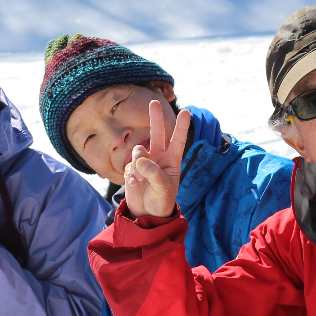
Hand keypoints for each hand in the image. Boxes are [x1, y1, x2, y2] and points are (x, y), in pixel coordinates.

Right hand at [123, 102, 189, 218]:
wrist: (146, 213)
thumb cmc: (162, 200)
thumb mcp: (164, 188)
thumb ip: (153, 172)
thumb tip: (140, 159)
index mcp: (172, 160)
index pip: (177, 140)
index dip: (181, 126)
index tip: (186, 112)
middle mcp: (158, 157)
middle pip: (157, 134)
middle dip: (155, 118)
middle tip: (154, 102)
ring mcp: (144, 162)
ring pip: (138, 151)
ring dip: (139, 164)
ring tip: (142, 179)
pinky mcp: (131, 168)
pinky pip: (129, 165)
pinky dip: (131, 175)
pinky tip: (136, 184)